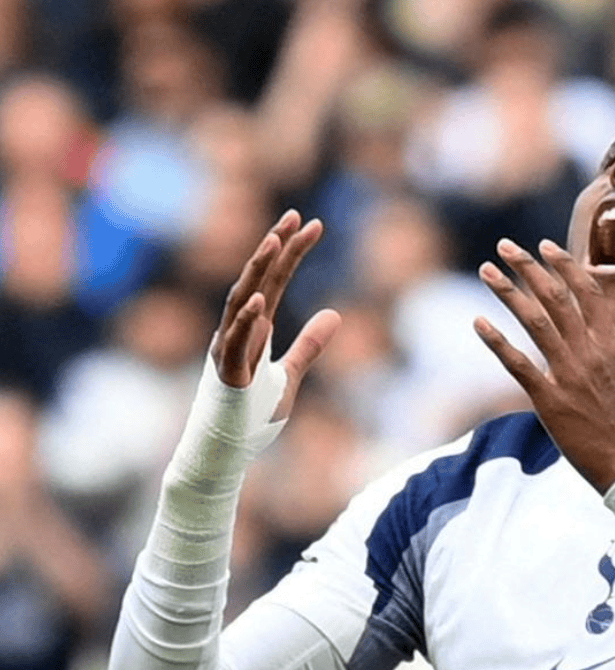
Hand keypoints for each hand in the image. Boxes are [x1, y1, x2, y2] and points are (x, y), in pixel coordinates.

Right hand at [209, 210, 340, 419]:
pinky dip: (246, 321)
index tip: (311, 224)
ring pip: (240, 302)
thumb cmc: (251, 416)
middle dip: (275, 247)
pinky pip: (234, 343)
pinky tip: (261, 299)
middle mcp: (237, 332)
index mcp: (254, 329)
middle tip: (295, 216)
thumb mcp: (290, 375)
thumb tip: (337, 314)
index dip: (291, 252)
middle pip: (257, 281)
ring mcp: (228, 351)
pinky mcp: (227, 376)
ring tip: (275, 242)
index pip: (275, 280)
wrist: (223, 454)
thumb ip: (310, 344)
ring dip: (257, 272)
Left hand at [474, 238, 614, 492]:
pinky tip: (478, 323)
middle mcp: (590, 355)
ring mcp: (569, 376)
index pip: (587, 294)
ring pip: (535, 323)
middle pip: (555, 299)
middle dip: (528, 268)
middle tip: (505, 246)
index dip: (565, 266)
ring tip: (488, 271)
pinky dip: (497, 342)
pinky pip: (518, 365)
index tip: (545, 246)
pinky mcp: (549, 401)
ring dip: (509, 293)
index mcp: (614, 347)